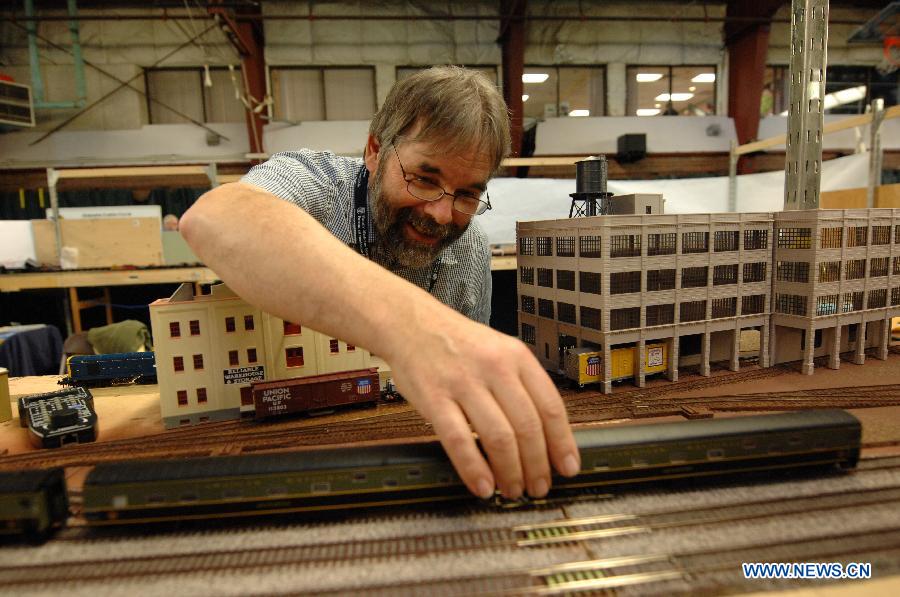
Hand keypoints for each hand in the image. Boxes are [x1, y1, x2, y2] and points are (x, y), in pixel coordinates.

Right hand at [387, 308, 580, 499]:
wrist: (410, 323)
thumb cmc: (458, 343)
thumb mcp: (500, 351)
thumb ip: (522, 386)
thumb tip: (547, 435)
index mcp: (517, 357)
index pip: (551, 406)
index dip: (562, 443)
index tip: (568, 467)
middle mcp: (495, 368)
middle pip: (528, 426)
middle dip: (537, 466)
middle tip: (539, 487)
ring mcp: (464, 382)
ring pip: (498, 437)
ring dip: (510, 472)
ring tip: (513, 490)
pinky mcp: (434, 397)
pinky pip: (458, 440)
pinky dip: (473, 469)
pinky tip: (482, 486)